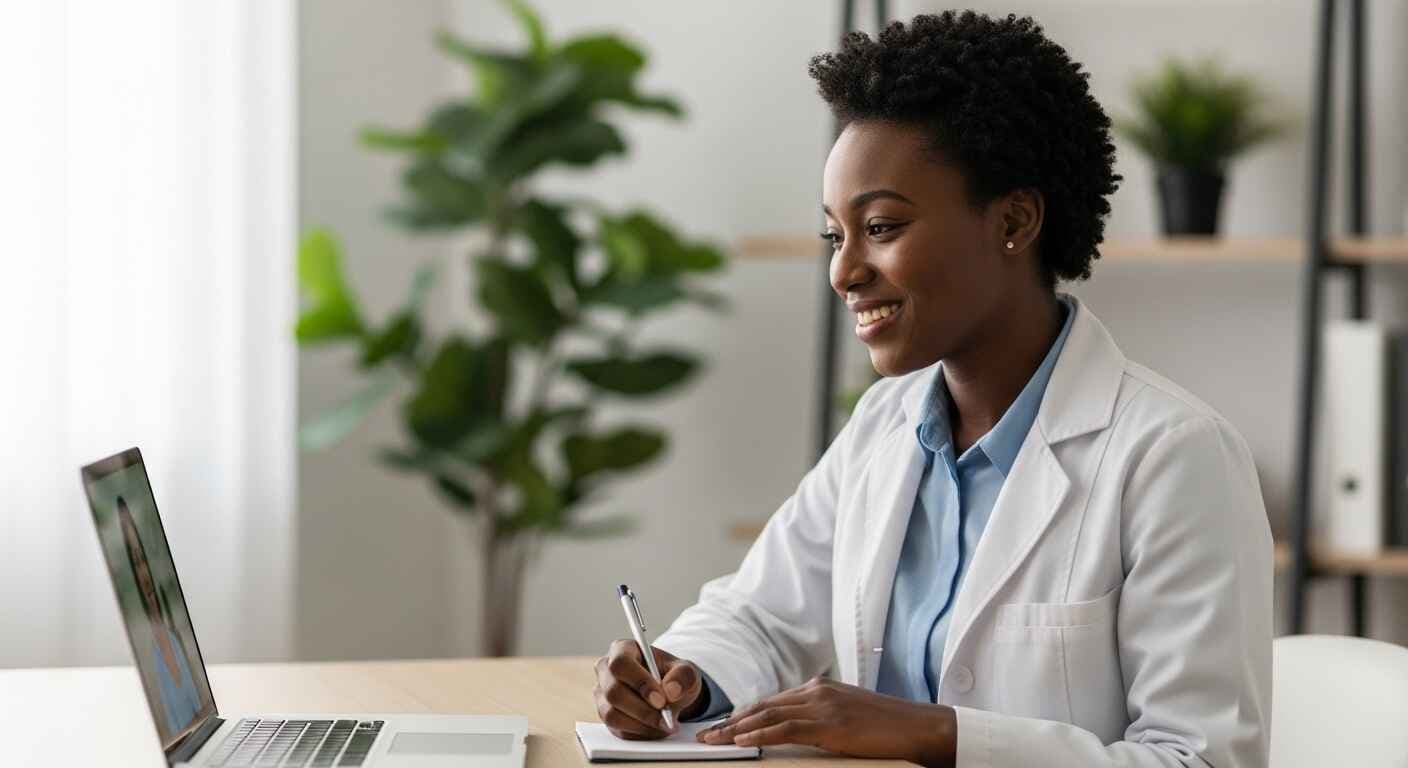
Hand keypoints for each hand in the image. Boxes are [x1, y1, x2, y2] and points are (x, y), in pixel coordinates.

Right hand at [593, 639, 703, 739]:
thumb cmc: (674, 676)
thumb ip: (683, 676)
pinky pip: (616, 729)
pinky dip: (639, 733)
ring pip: (611, 714)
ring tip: (665, 725)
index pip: (621, 663)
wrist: (670, 694)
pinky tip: (656, 729)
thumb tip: (671, 691)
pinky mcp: (605, 715)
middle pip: (613, 692)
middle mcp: (606, 669)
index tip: (661, 700)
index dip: (639, 682)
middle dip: (642, 710)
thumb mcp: (687, 671)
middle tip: (666, 719)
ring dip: (641, 724)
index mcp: (623, 649)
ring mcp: (602, 694)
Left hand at [696, 676, 955, 767]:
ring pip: (768, 715)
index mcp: (819, 688)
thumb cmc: (886, 726)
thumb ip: (820, 717)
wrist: (917, 725)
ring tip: (714, 740)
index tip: (723, 726)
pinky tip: (742, 741)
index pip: (772, 702)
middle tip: (707, 734)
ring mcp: (822, 705)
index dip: (745, 714)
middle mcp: (816, 691)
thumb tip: (795, 730)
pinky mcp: (830, 723)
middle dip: (732, 721)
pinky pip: (786, 729)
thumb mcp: (847, 716)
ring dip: (736, 729)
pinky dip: (760, 734)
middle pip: (764, 706)